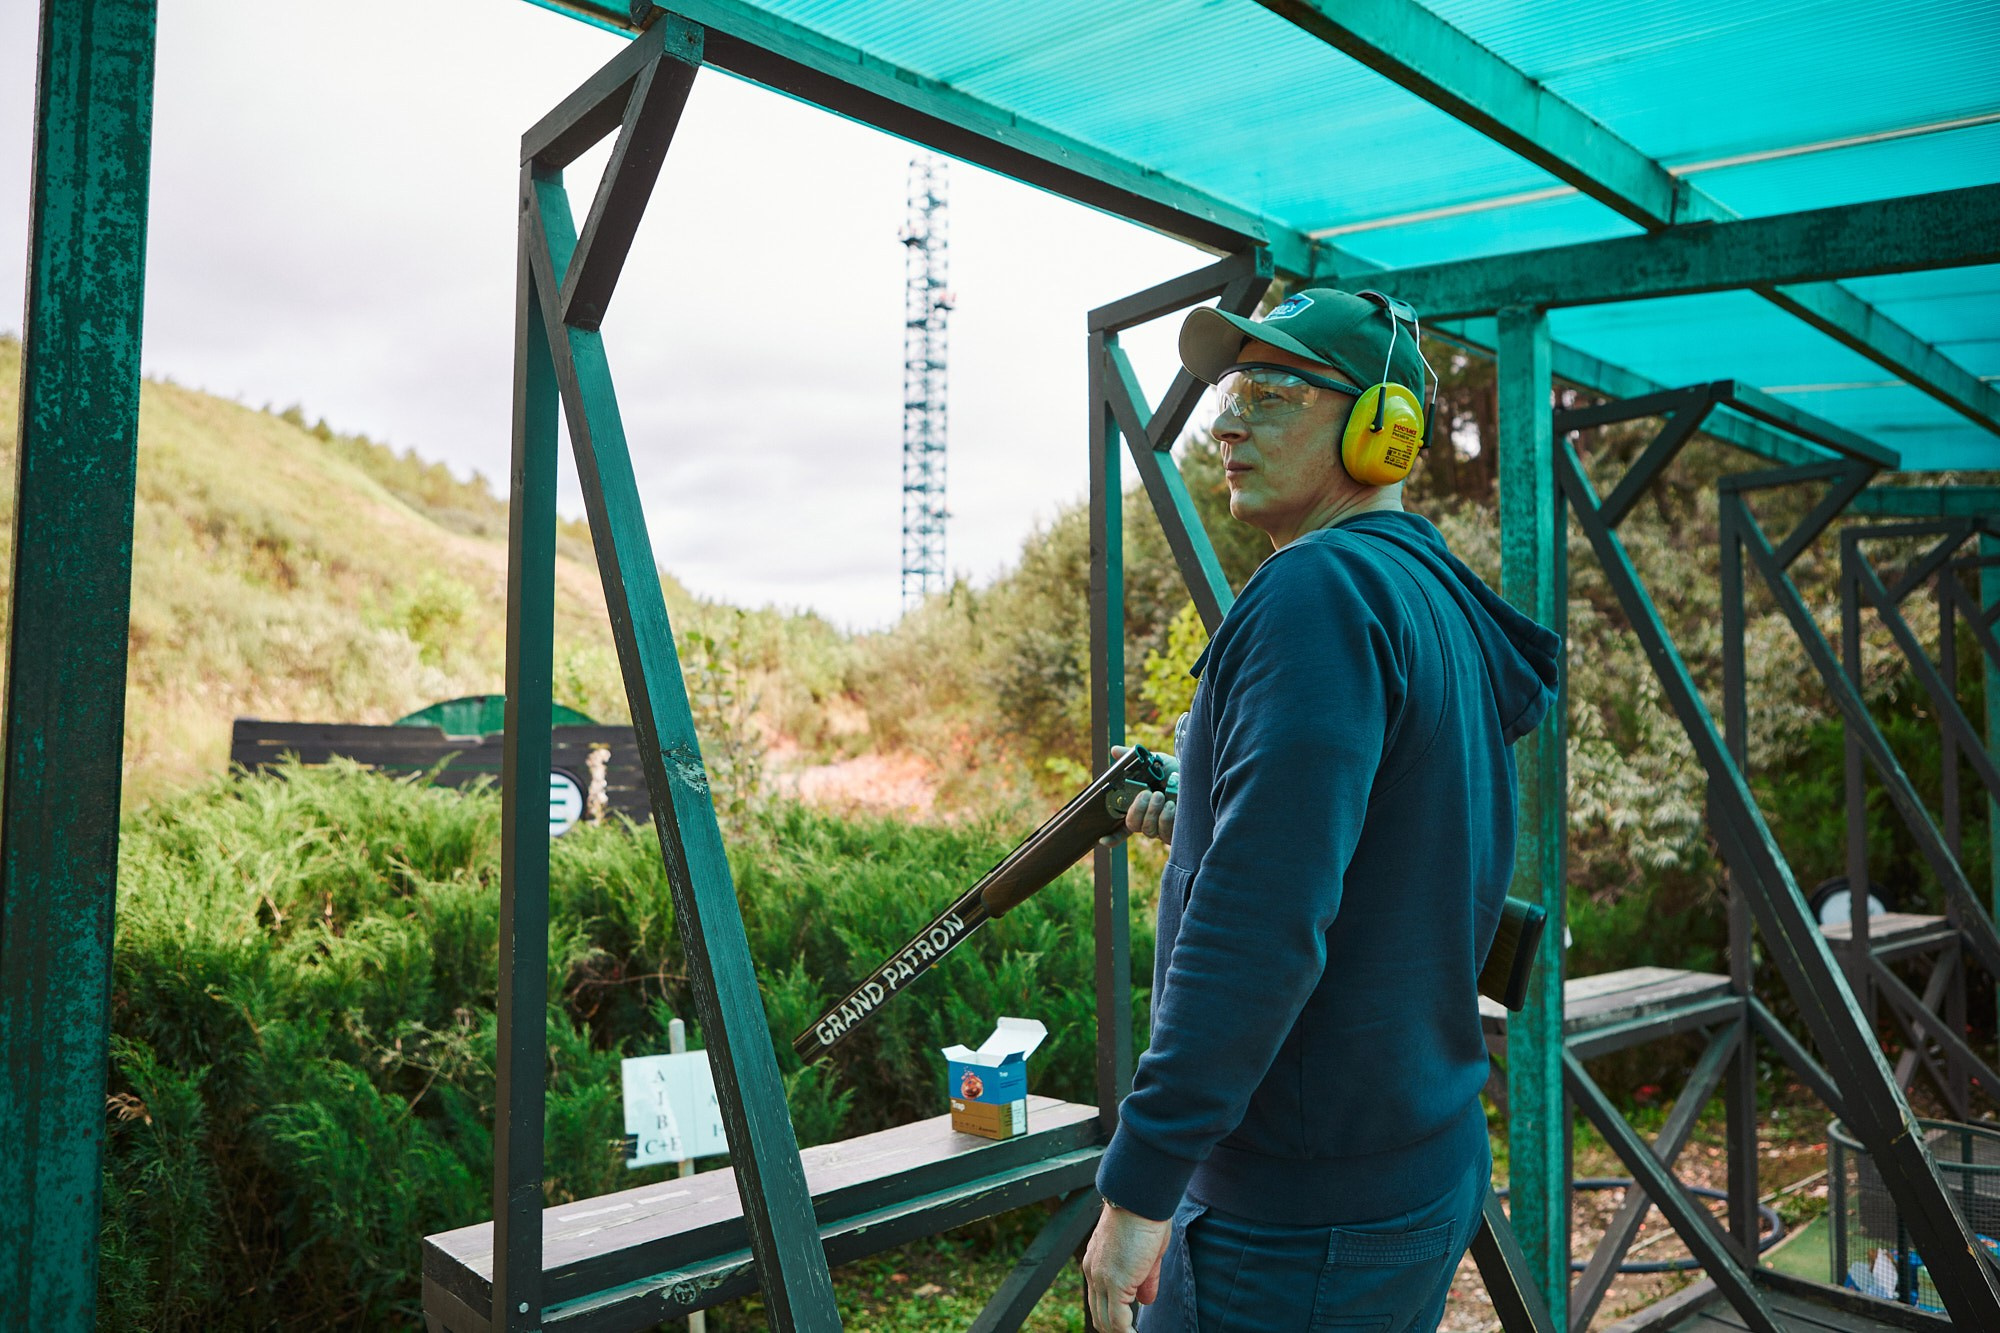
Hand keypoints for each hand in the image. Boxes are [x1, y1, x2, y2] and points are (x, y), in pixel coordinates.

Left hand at [1082, 1199, 1170, 1331]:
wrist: (1140, 1198)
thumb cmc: (1145, 1217)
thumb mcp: (1147, 1253)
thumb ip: (1145, 1278)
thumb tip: (1146, 1301)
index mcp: (1096, 1263)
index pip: (1098, 1300)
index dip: (1112, 1317)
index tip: (1127, 1326)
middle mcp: (1093, 1273)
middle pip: (1098, 1315)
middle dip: (1115, 1329)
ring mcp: (1102, 1279)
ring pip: (1105, 1321)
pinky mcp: (1116, 1283)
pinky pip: (1118, 1321)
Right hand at [1105, 746, 1176, 846]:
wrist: (1197, 776)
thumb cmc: (1174, 770)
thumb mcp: (1153, 761)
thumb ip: (1132, 758)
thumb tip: (1115, 751)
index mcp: (1139, 807)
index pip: (1122, 827)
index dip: (1112, 836)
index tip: (1102, 839)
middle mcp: (1149, 820)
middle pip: (1132, 825)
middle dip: (1136, 810)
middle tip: (1146, 793)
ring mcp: (1162, 829)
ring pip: (1147, 830)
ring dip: (1152, 812)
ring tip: (1161, 795)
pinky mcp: (1176, 834)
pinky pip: (1165, 834)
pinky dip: (1166, 818)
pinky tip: (1172, 805)